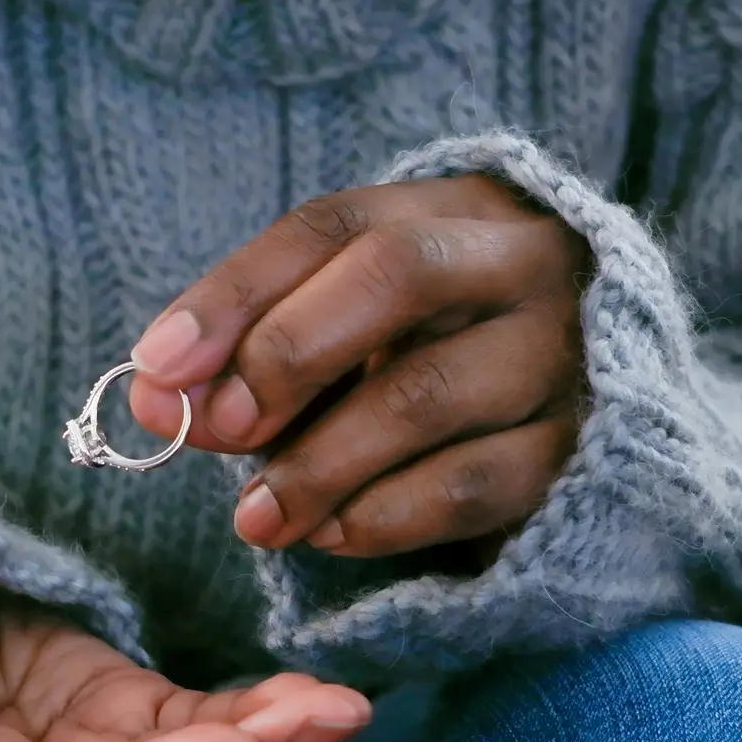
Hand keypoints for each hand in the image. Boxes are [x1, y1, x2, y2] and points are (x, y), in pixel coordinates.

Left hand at [127, 174, 588, 559]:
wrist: (589, 410)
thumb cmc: (430, 355)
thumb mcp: (345, 332)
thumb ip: (250, 355)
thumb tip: (153, 398)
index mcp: (453, 207)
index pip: (330, 226)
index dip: (233, 294)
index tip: (156, 365)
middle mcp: (522, 260)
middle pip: (395, 275)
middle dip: (285, 354)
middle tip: (214, 428)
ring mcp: (564, 352)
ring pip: (427, 393)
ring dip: (318, 463)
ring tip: (253, 516)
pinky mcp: (583, 449)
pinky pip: (472, 484)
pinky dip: (382, 516)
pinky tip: (328, 535)